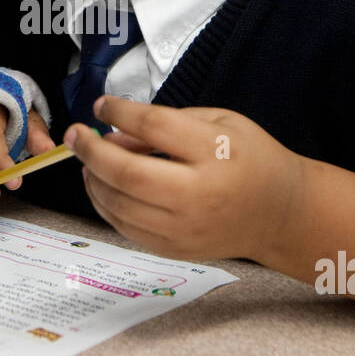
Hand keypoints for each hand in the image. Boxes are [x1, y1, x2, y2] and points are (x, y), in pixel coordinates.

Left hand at [63, 95, 302, 261]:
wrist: (280, 213)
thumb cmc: (250, 158)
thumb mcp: (219, 122)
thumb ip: (166, 123)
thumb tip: (112, 135)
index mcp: (216, 152)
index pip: (154, 127)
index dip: (119, 112)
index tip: (101, 105)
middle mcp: (199, 194)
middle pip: (128, 173)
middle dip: (91, 151)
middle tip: (74, 135)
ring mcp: (185, 227)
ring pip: (119, 205)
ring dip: (93, 179)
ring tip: (86, 161)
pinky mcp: (175, 250)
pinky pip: (125, 228)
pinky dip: (105, 206)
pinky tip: (102, 186)